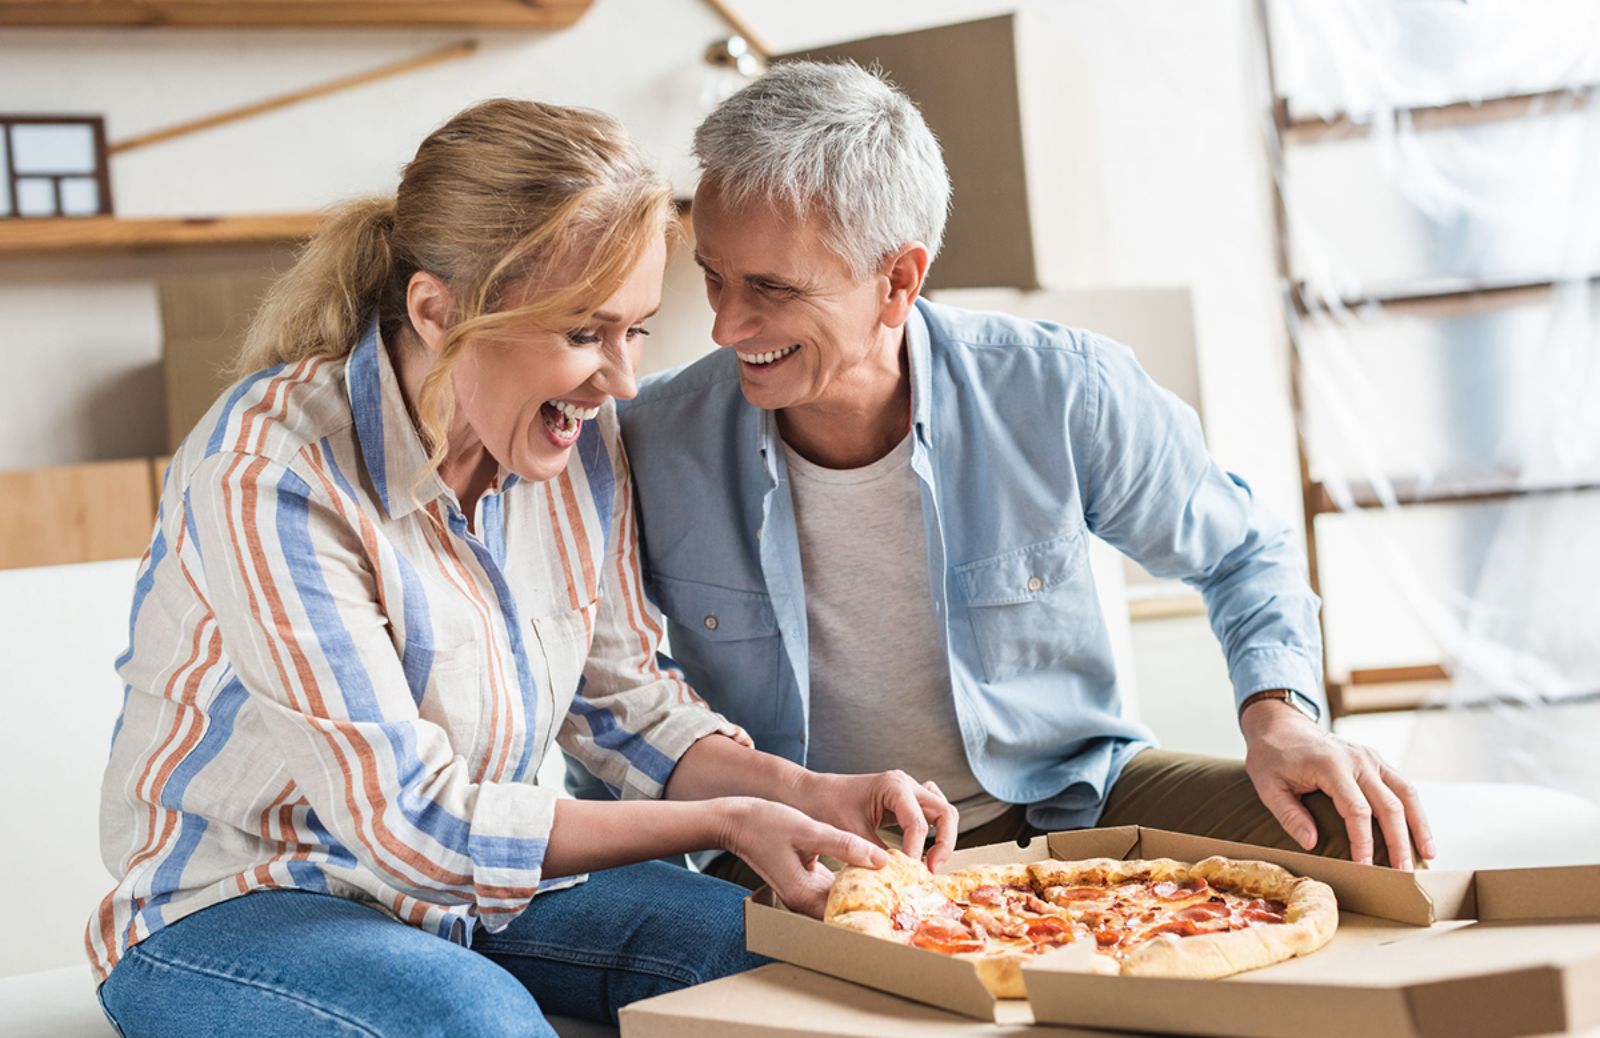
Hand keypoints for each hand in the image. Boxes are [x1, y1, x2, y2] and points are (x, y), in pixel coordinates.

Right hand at [717, 796, 886, 917]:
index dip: (875, 909)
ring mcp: (804, 892)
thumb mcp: (808, 830)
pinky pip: (835, 887)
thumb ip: (845, 845)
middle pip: (846, 910)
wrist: (736, 820)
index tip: (903, 901)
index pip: (846, 913)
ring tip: (898, 879)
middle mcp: (803, 900)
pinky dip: (853, 878)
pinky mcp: (806, 881)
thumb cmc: (765, 823)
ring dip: (866, 888)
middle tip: (908, 891)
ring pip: (842, 898)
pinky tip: (873, 865)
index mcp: (803, 894)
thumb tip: (882, 860)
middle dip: (875, 900)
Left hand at [790, 770, 959, 871]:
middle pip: (945, 812)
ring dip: (944, 837)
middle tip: (932, 870)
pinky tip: (926, 850)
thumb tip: (895, 879)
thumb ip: (875, 854)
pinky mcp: (905, 801)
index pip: (919, 823)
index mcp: (894, 786)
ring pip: (944, 811)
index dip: (916, 851)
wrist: (811, 794)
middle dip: (944, 843)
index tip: (909, 872)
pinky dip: (936, 831)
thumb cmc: (826, 806)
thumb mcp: (851, 833)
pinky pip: (932, 813)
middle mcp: (906, 784)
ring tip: (932, 863)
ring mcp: (908, 791)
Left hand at [1242, 699, 1435, 869]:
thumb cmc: (1272, 758)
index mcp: (1331, 766)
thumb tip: (1312, 844)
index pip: (1356, 810)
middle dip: (1399, 842)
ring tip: (1427, 855)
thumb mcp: (1268, 786)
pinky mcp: (1375, 760)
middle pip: (1389, 805)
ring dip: (1419, 825)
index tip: (1366, 867)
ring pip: (1406, 793)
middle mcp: (1357, 759)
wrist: (1281, 726)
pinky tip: (1419, 832)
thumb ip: (1289, 814)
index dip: (1364, 841)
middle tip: (1403, 874)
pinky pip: (1402, 786)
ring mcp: (1370, 757)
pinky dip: (1414, 809)